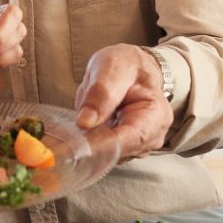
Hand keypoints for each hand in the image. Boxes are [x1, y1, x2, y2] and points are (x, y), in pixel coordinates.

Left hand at [74, 43, 174, 161]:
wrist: (132, 68)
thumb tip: (85, 122)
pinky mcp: (124, 148)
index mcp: (156, 114)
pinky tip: (81, 134)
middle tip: (66, 142)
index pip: (130, 139)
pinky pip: (105, 154)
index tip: (77, 146)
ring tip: (74, 132)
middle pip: (119, 152)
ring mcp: (139, 145)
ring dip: (89, 147)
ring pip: (109, 157)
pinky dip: (90, 146)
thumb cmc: (127, 65)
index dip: (102, 145)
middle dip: (92, 147)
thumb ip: (101, 92)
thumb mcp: (112, 68)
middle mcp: (152, 135)